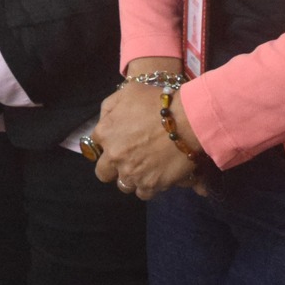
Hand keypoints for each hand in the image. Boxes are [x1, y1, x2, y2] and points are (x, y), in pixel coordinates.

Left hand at [92, 80, 200, 199]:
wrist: (187, 119)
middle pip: (103, 172)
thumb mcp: (128, 91)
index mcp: (105, 133)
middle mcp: (113, 156)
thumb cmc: (158, 102)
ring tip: (145, 169)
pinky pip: (143, 193)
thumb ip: (110, 106)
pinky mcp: (149, 184)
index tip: (122, 140)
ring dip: (131, 178)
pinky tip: (155, 177)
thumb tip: (104, 120)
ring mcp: (130, 173)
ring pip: (123, 185)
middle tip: (129, 160)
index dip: (110, 142)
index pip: (97, 143)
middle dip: (114, 167)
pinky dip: (148, 187)